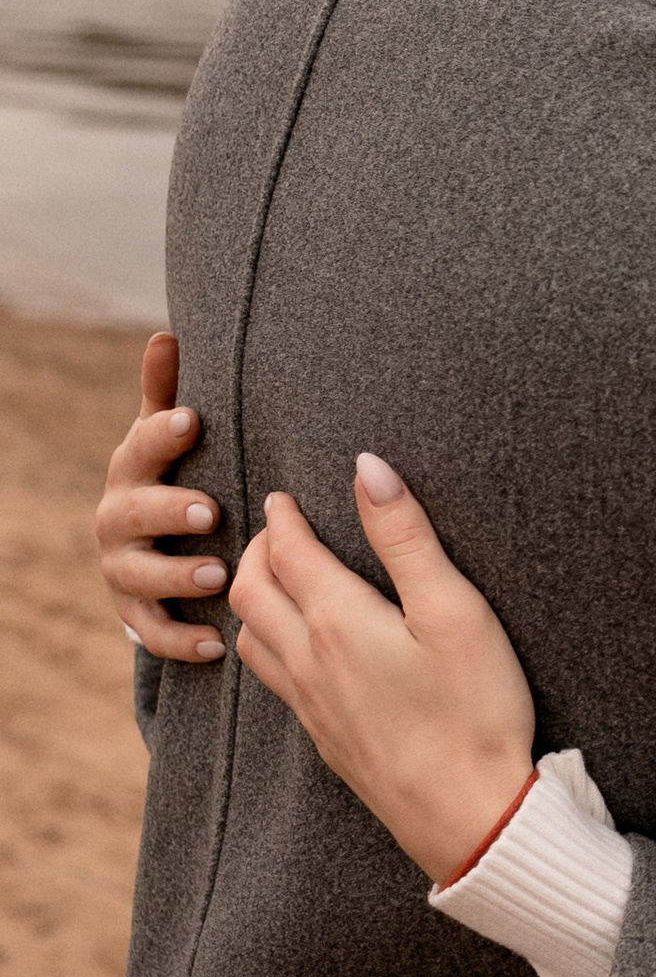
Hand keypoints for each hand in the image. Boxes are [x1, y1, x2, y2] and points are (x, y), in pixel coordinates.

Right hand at [98, 332, 228, 661]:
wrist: (154, 545)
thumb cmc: (174, 475)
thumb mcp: (169, 435)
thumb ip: (167, 392)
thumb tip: (166, 332)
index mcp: (132, 468)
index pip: (141, 445)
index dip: (163, 433)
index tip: (195, 419)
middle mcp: (117, 518)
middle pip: (133, 513)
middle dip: (169, 511)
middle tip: (211, 511)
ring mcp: (122, 569)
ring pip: (139, 576)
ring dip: (176, 577)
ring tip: (217, 575)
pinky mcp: (135, 614)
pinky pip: (151, 633)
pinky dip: (182, 641)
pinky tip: (218, 643)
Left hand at [227, 458, 537, 885]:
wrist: (469, 816)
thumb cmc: (474, 710)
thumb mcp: (453, 610)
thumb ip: (406, 537)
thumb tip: (367, 468)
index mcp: (338, 622)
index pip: (289, 552)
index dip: (284, 517)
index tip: (285, 496)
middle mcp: (310, 662)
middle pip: (251, 592)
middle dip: (256, 552)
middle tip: (277, 530)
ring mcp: (313, 706)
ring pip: (251, 639)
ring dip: (253, 600)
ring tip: (275, 582)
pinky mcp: (327, 740)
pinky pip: (274, 681)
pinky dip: (267, 645)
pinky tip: (298, 652)